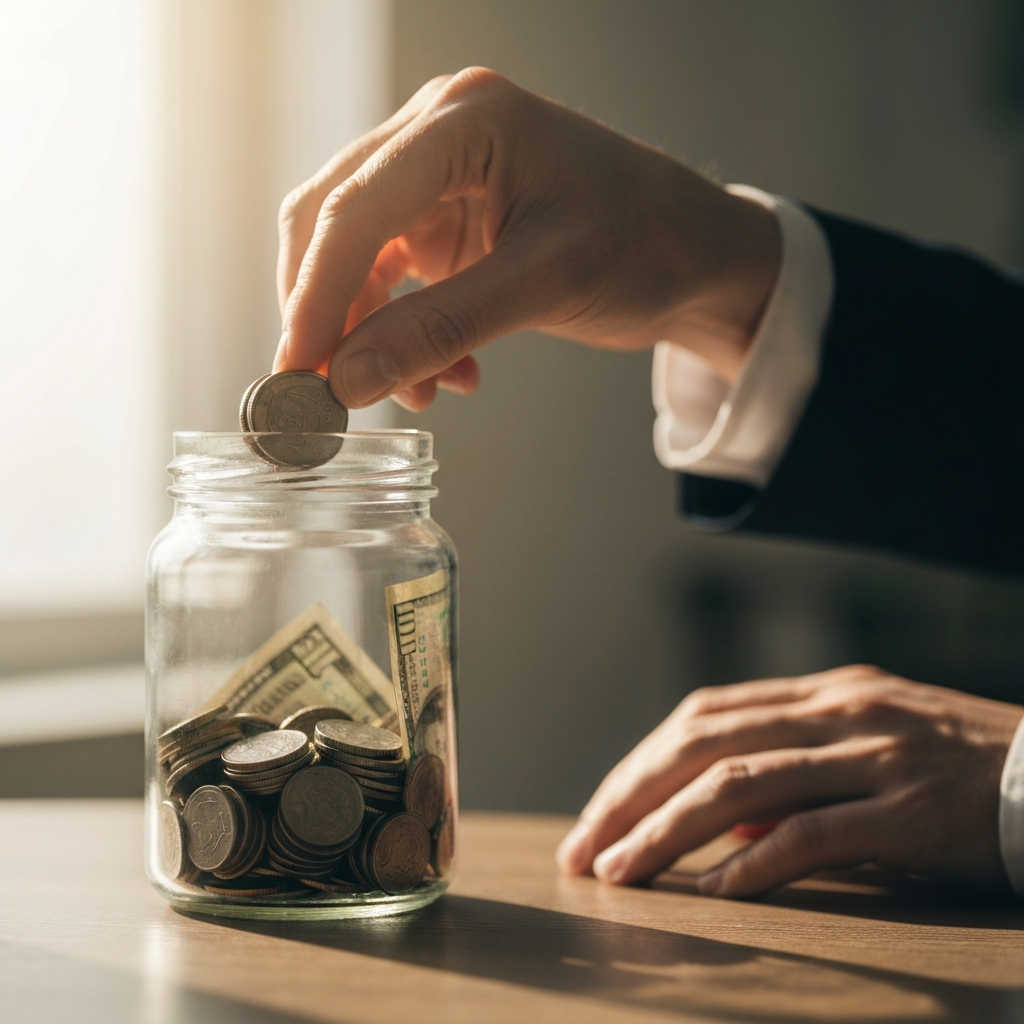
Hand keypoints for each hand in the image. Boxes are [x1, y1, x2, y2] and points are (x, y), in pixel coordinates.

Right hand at [275, 68, 779, 410]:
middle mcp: (439, 133)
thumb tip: (344, 381)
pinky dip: (406, 332)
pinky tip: (448, 376)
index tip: (296, 374)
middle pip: (335, 223)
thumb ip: (438, 330)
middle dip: (327, 315)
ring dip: (373, 334)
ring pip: (359, 257)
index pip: (354, 208)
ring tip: (421, 396)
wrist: (700, 255)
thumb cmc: (647, 245)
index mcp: (464, 120)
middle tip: (324, 395)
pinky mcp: (450, 217)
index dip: (314, 297)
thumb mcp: (544, 286)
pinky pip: (395, 278)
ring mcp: (441, 175)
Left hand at [556, 665, 1022, 896]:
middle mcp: (834, 710)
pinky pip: (817, 834)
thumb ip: (789, 774)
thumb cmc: (951, 769)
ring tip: (621, 872)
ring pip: (742, 783)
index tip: (598, 813)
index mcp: (817, 693)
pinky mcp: (910, 807)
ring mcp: (872, 753)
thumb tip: (716, 823)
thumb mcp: (861, 749)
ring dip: (669, 830)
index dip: (639, 764)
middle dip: (630, 796)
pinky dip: (757, 862)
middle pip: (702, 743)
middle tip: (585, 849)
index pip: (700, 717)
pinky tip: (717, 892)